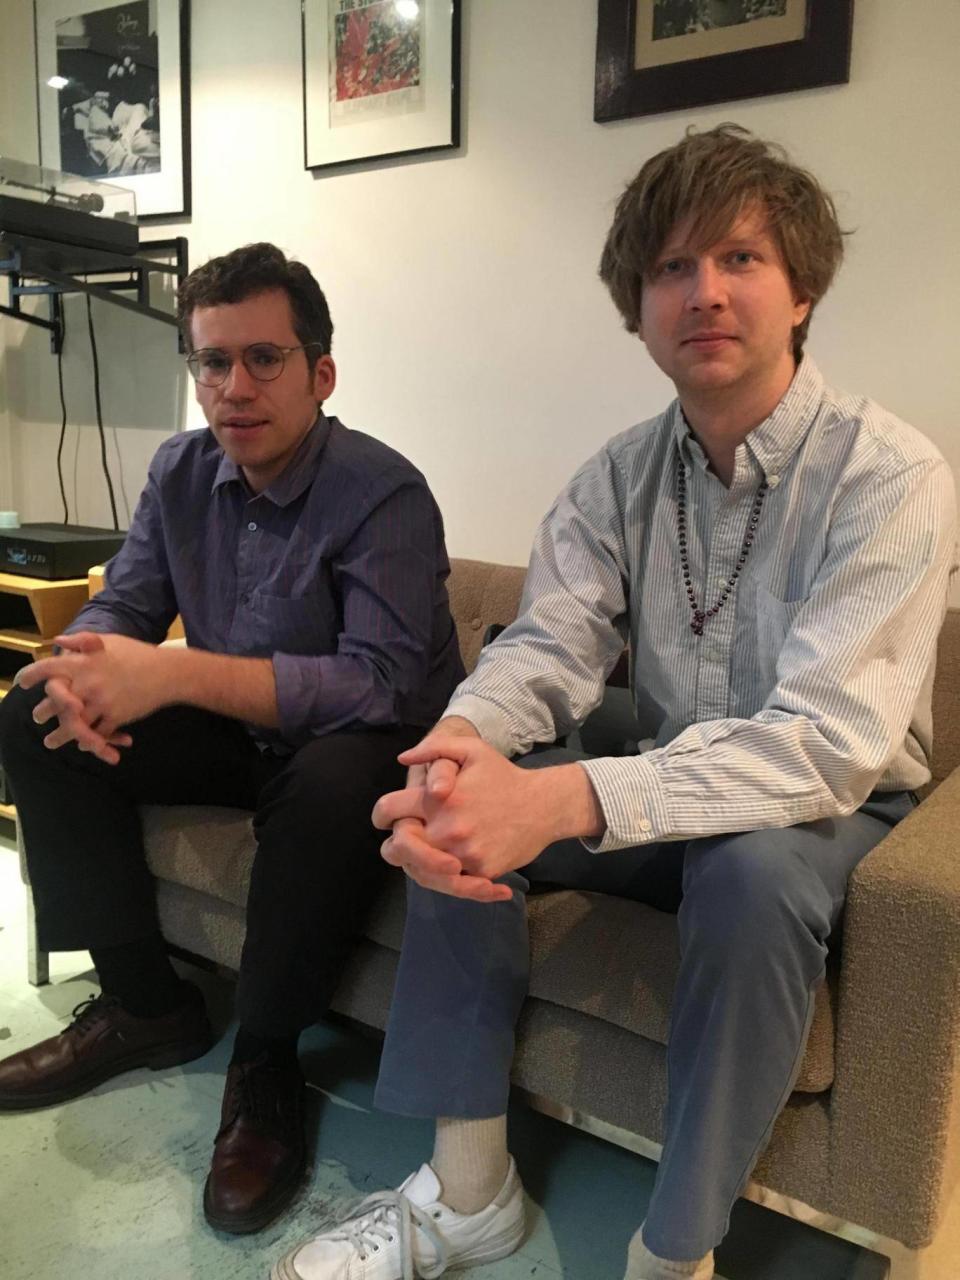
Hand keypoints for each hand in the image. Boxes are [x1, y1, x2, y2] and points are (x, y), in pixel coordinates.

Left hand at [20, 632, 171, 759]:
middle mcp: (88, 682)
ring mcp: (102, 701)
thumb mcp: (109, 640)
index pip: (48, 669)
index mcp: (83, 662)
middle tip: (38, 716)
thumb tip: (57, 642)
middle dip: (43, 712)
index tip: (22, 683)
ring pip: (72, 724)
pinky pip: (96, 734)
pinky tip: (82, 745)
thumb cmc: (137, 654)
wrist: (168, 673)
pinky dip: (89, 742)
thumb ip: (82, 641)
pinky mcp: (116, 717)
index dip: (31, 676)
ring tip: (51, 742)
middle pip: (55, 702)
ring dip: (59, 736)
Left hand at [373, 736, 603, 902]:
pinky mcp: (481, 871)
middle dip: (396, 847)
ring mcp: (463, 854)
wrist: (544, 806)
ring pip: (422, 871)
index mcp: (438, 799)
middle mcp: (446, 829)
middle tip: (400, 844)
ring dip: (419, 865)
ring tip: (423, 858)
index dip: (380, 814)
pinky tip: (451, 870)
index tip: (384, 819)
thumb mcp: (472, 750)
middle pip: (399, 848)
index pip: (390, 810)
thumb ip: (434, 749)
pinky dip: (449, 879)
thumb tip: (402, 759)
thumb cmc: (504, 776)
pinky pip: (453, 883)